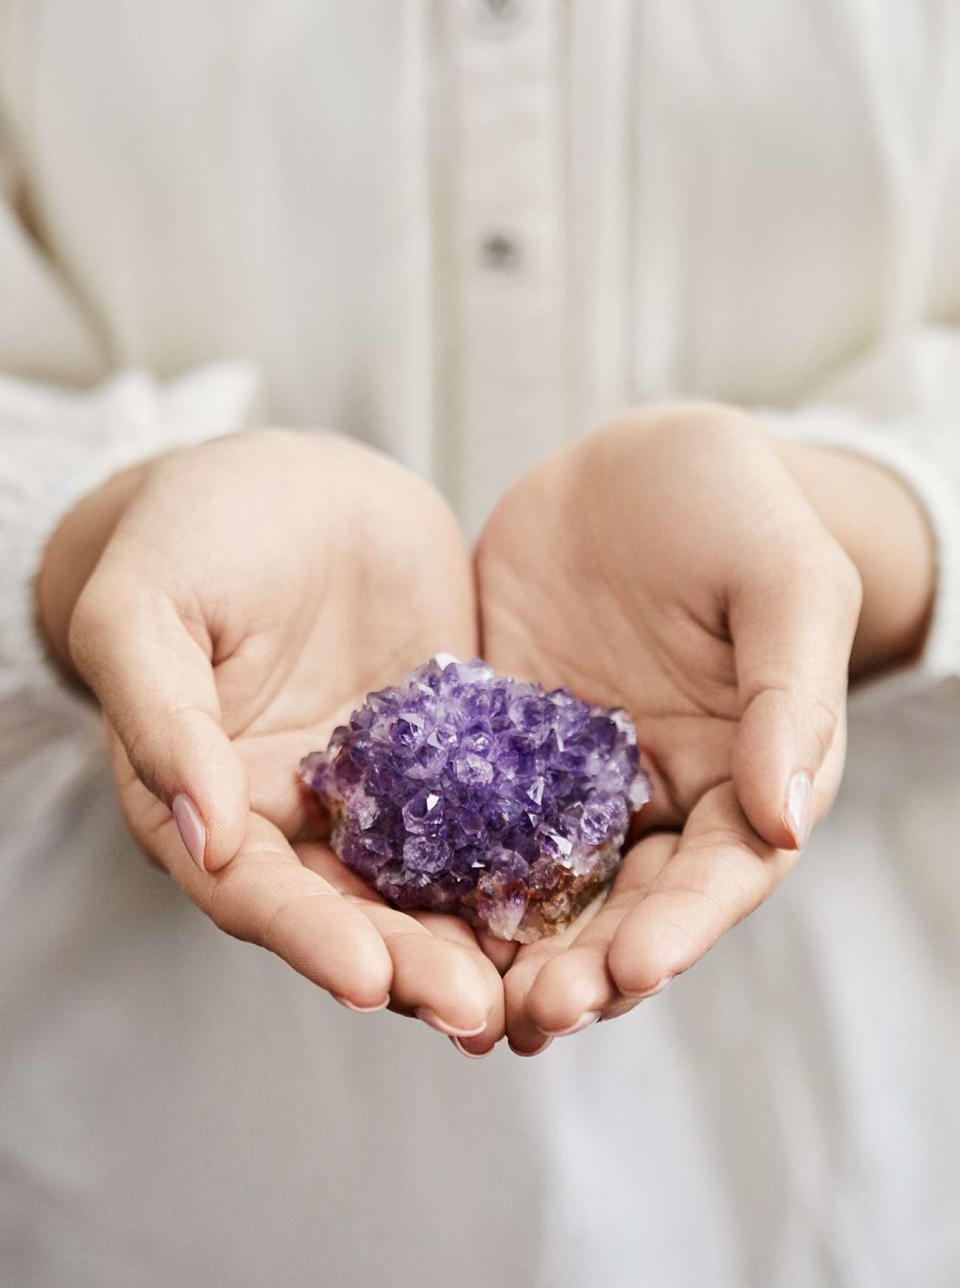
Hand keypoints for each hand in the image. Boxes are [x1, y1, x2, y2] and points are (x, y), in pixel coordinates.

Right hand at [38, 431, 503, 1047]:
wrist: (290, 481)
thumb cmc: (191, 534)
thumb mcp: (145, 612)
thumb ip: (162, 717)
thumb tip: (204, 832)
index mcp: (212, 805)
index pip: (256, 894)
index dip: (309, 938)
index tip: (369, 978)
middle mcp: (299, 818)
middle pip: (353, 912)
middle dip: (412, 965)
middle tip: (478, 1011)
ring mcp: (384, 786)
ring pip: (430, 882)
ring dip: (478, 938)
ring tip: (541, 988)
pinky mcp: (453, 747)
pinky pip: (494, 808)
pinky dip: (529, 854)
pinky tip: (581, 888)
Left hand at [477, 405, 932, 1052]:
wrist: (640, 459)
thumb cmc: (739, 508)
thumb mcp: (787, 581)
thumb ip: (792, 694)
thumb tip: (785, 823)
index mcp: (743, 776)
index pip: (718, 875)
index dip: (681, 929)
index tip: (633, 971)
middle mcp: (655, 795)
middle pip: (624, 905)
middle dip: (586, 967)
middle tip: (532, 1016)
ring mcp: (569, 776)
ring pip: (540, 882)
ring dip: (507, 947)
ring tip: (462, 1001)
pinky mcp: (496, 742)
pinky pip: (465, 811)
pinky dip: (441, 865)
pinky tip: (398, 902)